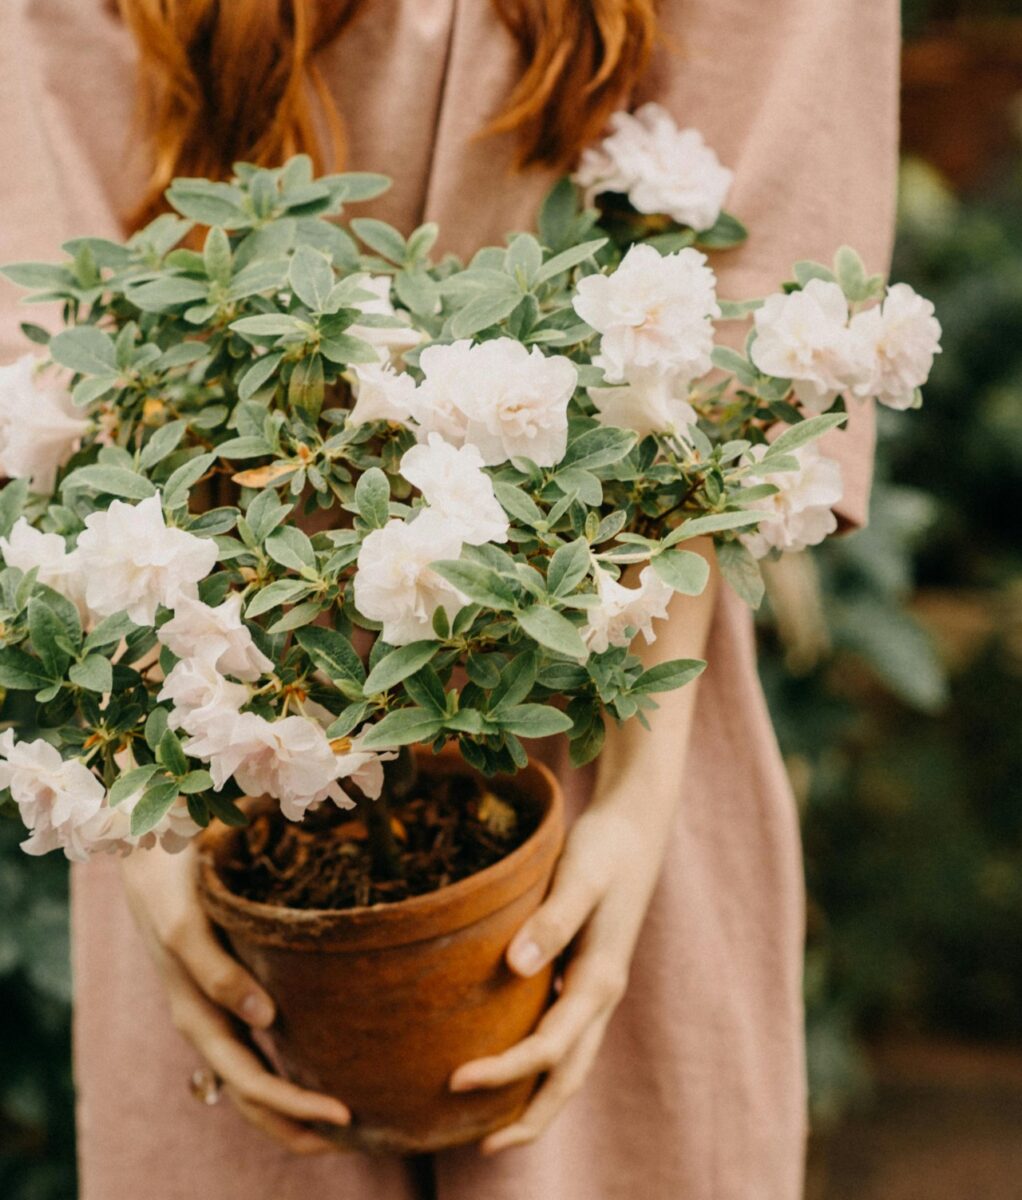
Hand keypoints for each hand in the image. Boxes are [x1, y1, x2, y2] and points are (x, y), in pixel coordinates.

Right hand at [120, 843, 349, 1154]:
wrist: (148, 851)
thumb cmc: (170, 882)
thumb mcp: (186, 923)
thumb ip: (217, 973)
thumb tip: (264, 1018)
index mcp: (196, 1015)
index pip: (250, 1082)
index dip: (293, 1106)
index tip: (344, 1115)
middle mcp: (206, 1023)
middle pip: (252, 1094)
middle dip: (298, 1124)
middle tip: (356, 1131)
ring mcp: (213, 1011)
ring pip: (251, 1079)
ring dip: (291, 1109)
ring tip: (342, 1124)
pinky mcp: (223, 992)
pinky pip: (253, 1046)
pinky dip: (282, 1073)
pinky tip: (317, 1072)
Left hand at [449, 793, 666, 1152]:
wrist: (636, 823)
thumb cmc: (605, 847)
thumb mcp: (581, 875)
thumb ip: (553, 920)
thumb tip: (517, 967)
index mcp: (600, 979)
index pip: (549, 1048)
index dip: (505, 1071)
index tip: (455, 1080)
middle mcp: (601, 992)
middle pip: (568, 1073)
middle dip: (530, 1115)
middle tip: (481, 1146)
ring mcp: (597, 985)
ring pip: (569, 1059)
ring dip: (536, 1094)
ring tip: (492, 1123)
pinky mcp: (587, 970)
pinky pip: (564, 1031)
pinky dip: (541, 1058)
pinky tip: (510, 1053)